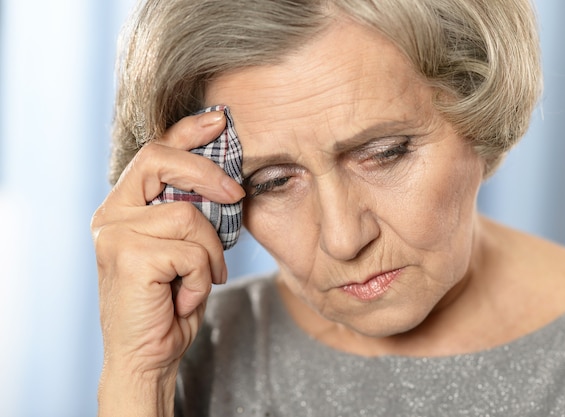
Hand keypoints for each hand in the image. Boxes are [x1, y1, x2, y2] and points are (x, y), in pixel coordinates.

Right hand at [91, 110, 244, 415]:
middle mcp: (111, 214)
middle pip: (160, 160)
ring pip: (189, 216)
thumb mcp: (184, 247)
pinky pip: (190, 250)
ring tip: (200, 280)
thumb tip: (228, 181)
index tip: (219, 120)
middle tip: (237, 195)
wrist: (149, 354)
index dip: (187, 130)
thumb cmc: (170, 300)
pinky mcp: (128, 256)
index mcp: (124, 207)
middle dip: (207, 172)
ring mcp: (114, 233)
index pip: (154, 152)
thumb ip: (190, 212)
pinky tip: (185, 297)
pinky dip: (201, 276)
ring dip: (209, 254)